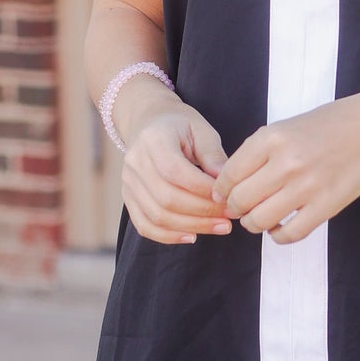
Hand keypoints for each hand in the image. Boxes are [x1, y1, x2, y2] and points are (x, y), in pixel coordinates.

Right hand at [122, 98, 232, 244]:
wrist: (149, 123)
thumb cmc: (180, 126)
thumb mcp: (201, 130)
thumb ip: (213, 155)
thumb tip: (226, 183)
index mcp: (153, 140)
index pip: (175, 172)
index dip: (203, 189)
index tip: (230, 197)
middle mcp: (135, 162)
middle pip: (166, 198)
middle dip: (203, 213)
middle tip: (231, 218)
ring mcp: (128, 183)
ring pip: (157, 216)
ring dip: (192, 226)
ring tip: (220, 227)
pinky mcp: (128, 199)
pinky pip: (145, 225)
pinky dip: (168, 236)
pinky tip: (193, 236)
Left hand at [211, 90, 359, 244]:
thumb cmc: (327, 126)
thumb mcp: (284, 127)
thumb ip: (257, 152)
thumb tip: (229, 183)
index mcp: (271, 138)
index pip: (229, 175)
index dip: (221, 191)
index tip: (223, 196)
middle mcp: (286, 162)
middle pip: (240, 200)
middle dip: (234, 208)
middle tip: (240, 208)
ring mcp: (307, 186)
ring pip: (260, 220)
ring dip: (254, 223)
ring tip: (260, 218)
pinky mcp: (326, 206)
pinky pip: (290, 234)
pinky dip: (279, 236)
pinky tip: (281, 226)